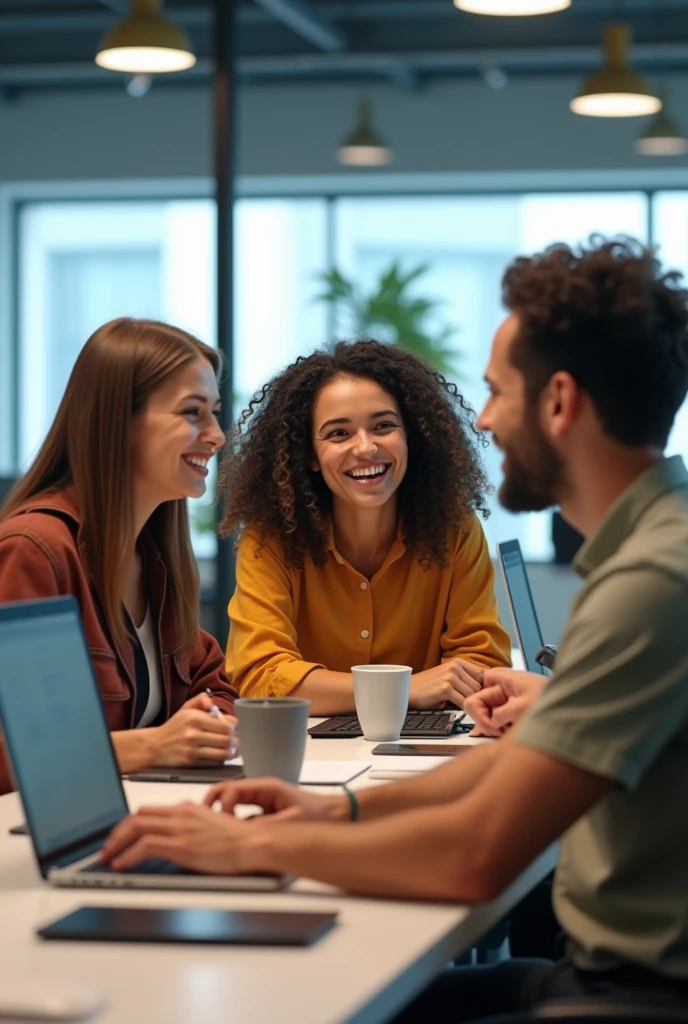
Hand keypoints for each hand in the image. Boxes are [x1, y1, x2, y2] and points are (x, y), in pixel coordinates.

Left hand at [101, 803, 257, 874]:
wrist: (253, 843)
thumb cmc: (239, 840)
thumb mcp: (210, 828)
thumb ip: (191, 829)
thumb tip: (176, 842)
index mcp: (188, 808)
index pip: (148, 811)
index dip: (128, 824)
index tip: (120, 837)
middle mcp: (181, 813)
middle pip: (137, 816)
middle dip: (117, 832)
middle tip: (108, 847)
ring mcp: (180, 828)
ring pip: (136, 827)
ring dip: (117, 843)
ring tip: (109, 856)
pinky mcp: (181, 844)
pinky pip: (145, 845)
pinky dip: (128, 855)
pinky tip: (123, 864)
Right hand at [150, 693, 237, 766]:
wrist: (154, 746)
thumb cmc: (174, 727)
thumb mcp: (186, 708)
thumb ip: (201, 699)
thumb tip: (212, 703)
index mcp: (195, 717)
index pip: (226, 724)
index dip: (235, 727)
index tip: (236, 728)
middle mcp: (193, 733)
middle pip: (227, 739)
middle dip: (236, 740)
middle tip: (238, 740)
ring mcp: (192, 749)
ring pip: (222, 753)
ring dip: (231, 752)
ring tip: (234, 749)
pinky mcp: (191, 762)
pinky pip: (214, 762)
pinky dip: (220, 760)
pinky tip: (221, 756)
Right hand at [204, 777, 346, 822]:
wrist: (336, 815)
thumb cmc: (318, 814)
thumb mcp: (291, 821)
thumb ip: (266, 825)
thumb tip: (244, 831)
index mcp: (268, 788)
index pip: (234, 789)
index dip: (223, 804)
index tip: (221, 820)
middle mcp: (263, 791)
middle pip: (229, 790)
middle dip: (214, 802)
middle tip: (202, 817)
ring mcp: (263, 801)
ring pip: (234, 802)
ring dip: (222, 812)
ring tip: (211, 827)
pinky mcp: (266, 812)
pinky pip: (243, 814)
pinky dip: (234, 822)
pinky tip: (231, 836)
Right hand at [409, 659, 483, 709]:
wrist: (408, 690)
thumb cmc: (428, 686)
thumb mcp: (448, 676)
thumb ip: (464, 679)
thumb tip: (486, 690)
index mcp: (458, 662)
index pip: (482, 675)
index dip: (484, 688)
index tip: (483, 697)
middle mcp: (455, 667)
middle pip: (479, 686)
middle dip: (477, 698)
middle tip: (472, 706)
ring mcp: (450, 677)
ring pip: (472, 695)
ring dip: (469, 704)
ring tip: (464, 708)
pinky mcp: (445, 689)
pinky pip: (463, 702)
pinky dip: (463, 709)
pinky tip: (458, 710)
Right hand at [464, 669, 547, 736]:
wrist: (568, 701)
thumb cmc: (548, 696)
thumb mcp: (523, 706)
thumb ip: (501, 714)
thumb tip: (491, 723)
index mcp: (497, 678)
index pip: (472, 699)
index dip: (479, 714)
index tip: (493, 725)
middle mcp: (496, 688)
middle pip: (477, 710)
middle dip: (487, 724)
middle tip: (502, 732)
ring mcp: (502, 699)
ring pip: (486, 718)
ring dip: (495, 728)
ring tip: (511, 731)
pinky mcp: (508, 708)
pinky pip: (496, 721)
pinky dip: (501, 729)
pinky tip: (513, 731)